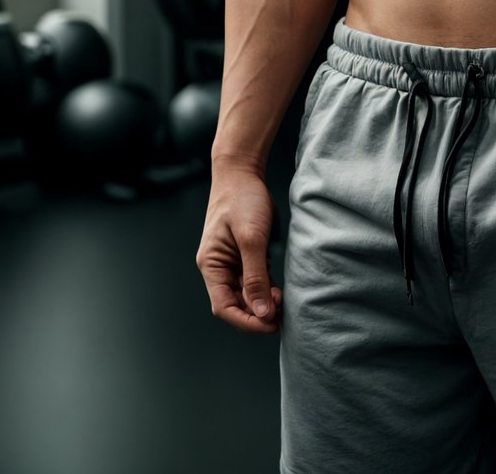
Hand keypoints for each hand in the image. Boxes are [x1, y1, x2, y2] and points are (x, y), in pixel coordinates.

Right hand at [197, 166, 282, 334]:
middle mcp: (218, 267)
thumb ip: (255, 276)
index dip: (246, 321)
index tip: (270, 325)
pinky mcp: (245, 254)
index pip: (224, 306)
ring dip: (263, 301)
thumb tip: (262, 311)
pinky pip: (254, 279)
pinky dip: (266, 287)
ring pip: (246, 293)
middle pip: (235, 303)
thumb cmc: (242, 199)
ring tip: (283, 302)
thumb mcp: (251, 238)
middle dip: (258, 313)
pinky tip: (280, 290)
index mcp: (211, 265)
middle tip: (282, 314)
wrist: (242, 171)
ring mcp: (231, 261)